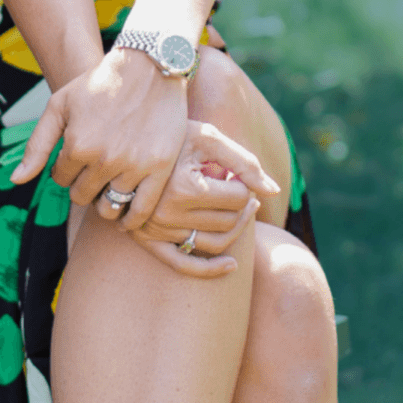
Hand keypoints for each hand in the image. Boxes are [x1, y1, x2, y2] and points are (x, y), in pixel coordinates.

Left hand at [10, 49, 188, 228]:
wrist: (149, 66)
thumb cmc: (100, 83)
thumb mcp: (60, 105)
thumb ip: (37, 145)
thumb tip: (16, 180)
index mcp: (77, 145)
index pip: (61, 179)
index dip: (66, 169)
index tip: (76, 157)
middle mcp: (104, 160)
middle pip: (83, 196)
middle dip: (83, 185)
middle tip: (93, 169)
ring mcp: (133, 166)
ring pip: (109, 208)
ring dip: (104, 202)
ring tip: (109, 186)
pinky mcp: (160, 169)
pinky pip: (141, 212)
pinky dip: (131, 221)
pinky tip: (126, 216)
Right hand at [127, 120, 276, 278]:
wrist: (128, 138)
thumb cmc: (173, 132)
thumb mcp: (208, 137)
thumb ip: (244, 162)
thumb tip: (274, 191)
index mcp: (184, 186)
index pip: (237, 197)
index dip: (245, 184)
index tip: (237, 172)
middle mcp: (168, 212)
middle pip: (228, 221)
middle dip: (242, 205)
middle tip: (241, 188)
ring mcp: (157, 229)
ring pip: (214, 243)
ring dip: (236, 229)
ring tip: (240, 209)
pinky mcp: (148, 240)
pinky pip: (184, 264)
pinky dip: (211, 270)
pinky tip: (231, 265)